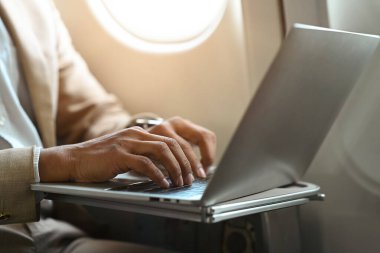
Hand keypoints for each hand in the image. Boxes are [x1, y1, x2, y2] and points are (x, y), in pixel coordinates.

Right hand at [39, 118, 215, 186]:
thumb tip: (168, 169)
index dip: (188, 155)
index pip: (172, 140)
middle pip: (171, 143)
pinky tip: (164, 183)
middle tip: (194, 178)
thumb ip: (145, 156)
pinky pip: (144, 163)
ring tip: (181, 182)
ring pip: (162, 150)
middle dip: (187, 161)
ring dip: (176, 167)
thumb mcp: (127, 154)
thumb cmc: (102, 160)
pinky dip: (158, 174)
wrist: (74, 159)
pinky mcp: (118, 154)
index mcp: (141, 133)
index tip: (196, 170)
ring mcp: (127, 143)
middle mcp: (136, 134)